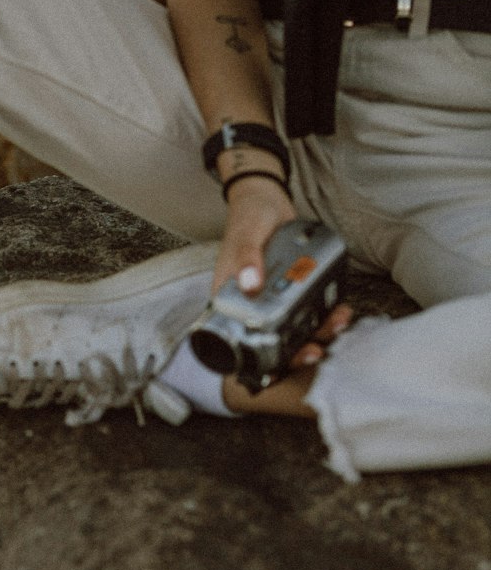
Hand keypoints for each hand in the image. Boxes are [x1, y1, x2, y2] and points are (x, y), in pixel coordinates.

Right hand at [214, 175, 354, 400]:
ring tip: (336, 322)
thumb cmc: (248, 216)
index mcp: (229, 299)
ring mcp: (274, 299)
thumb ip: (246, 257)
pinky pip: (309, 309)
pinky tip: (340, 309)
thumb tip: (250, 286)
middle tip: (314, 351)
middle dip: (295, 352)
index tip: (276, 369)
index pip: (237, 339)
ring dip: (317, 332)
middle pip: (271, 341)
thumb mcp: (246, 235)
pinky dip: (325, 314)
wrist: (268, 200)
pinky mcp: (294, 290)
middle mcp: (251, 305)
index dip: (255, 360)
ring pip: (294, 328)